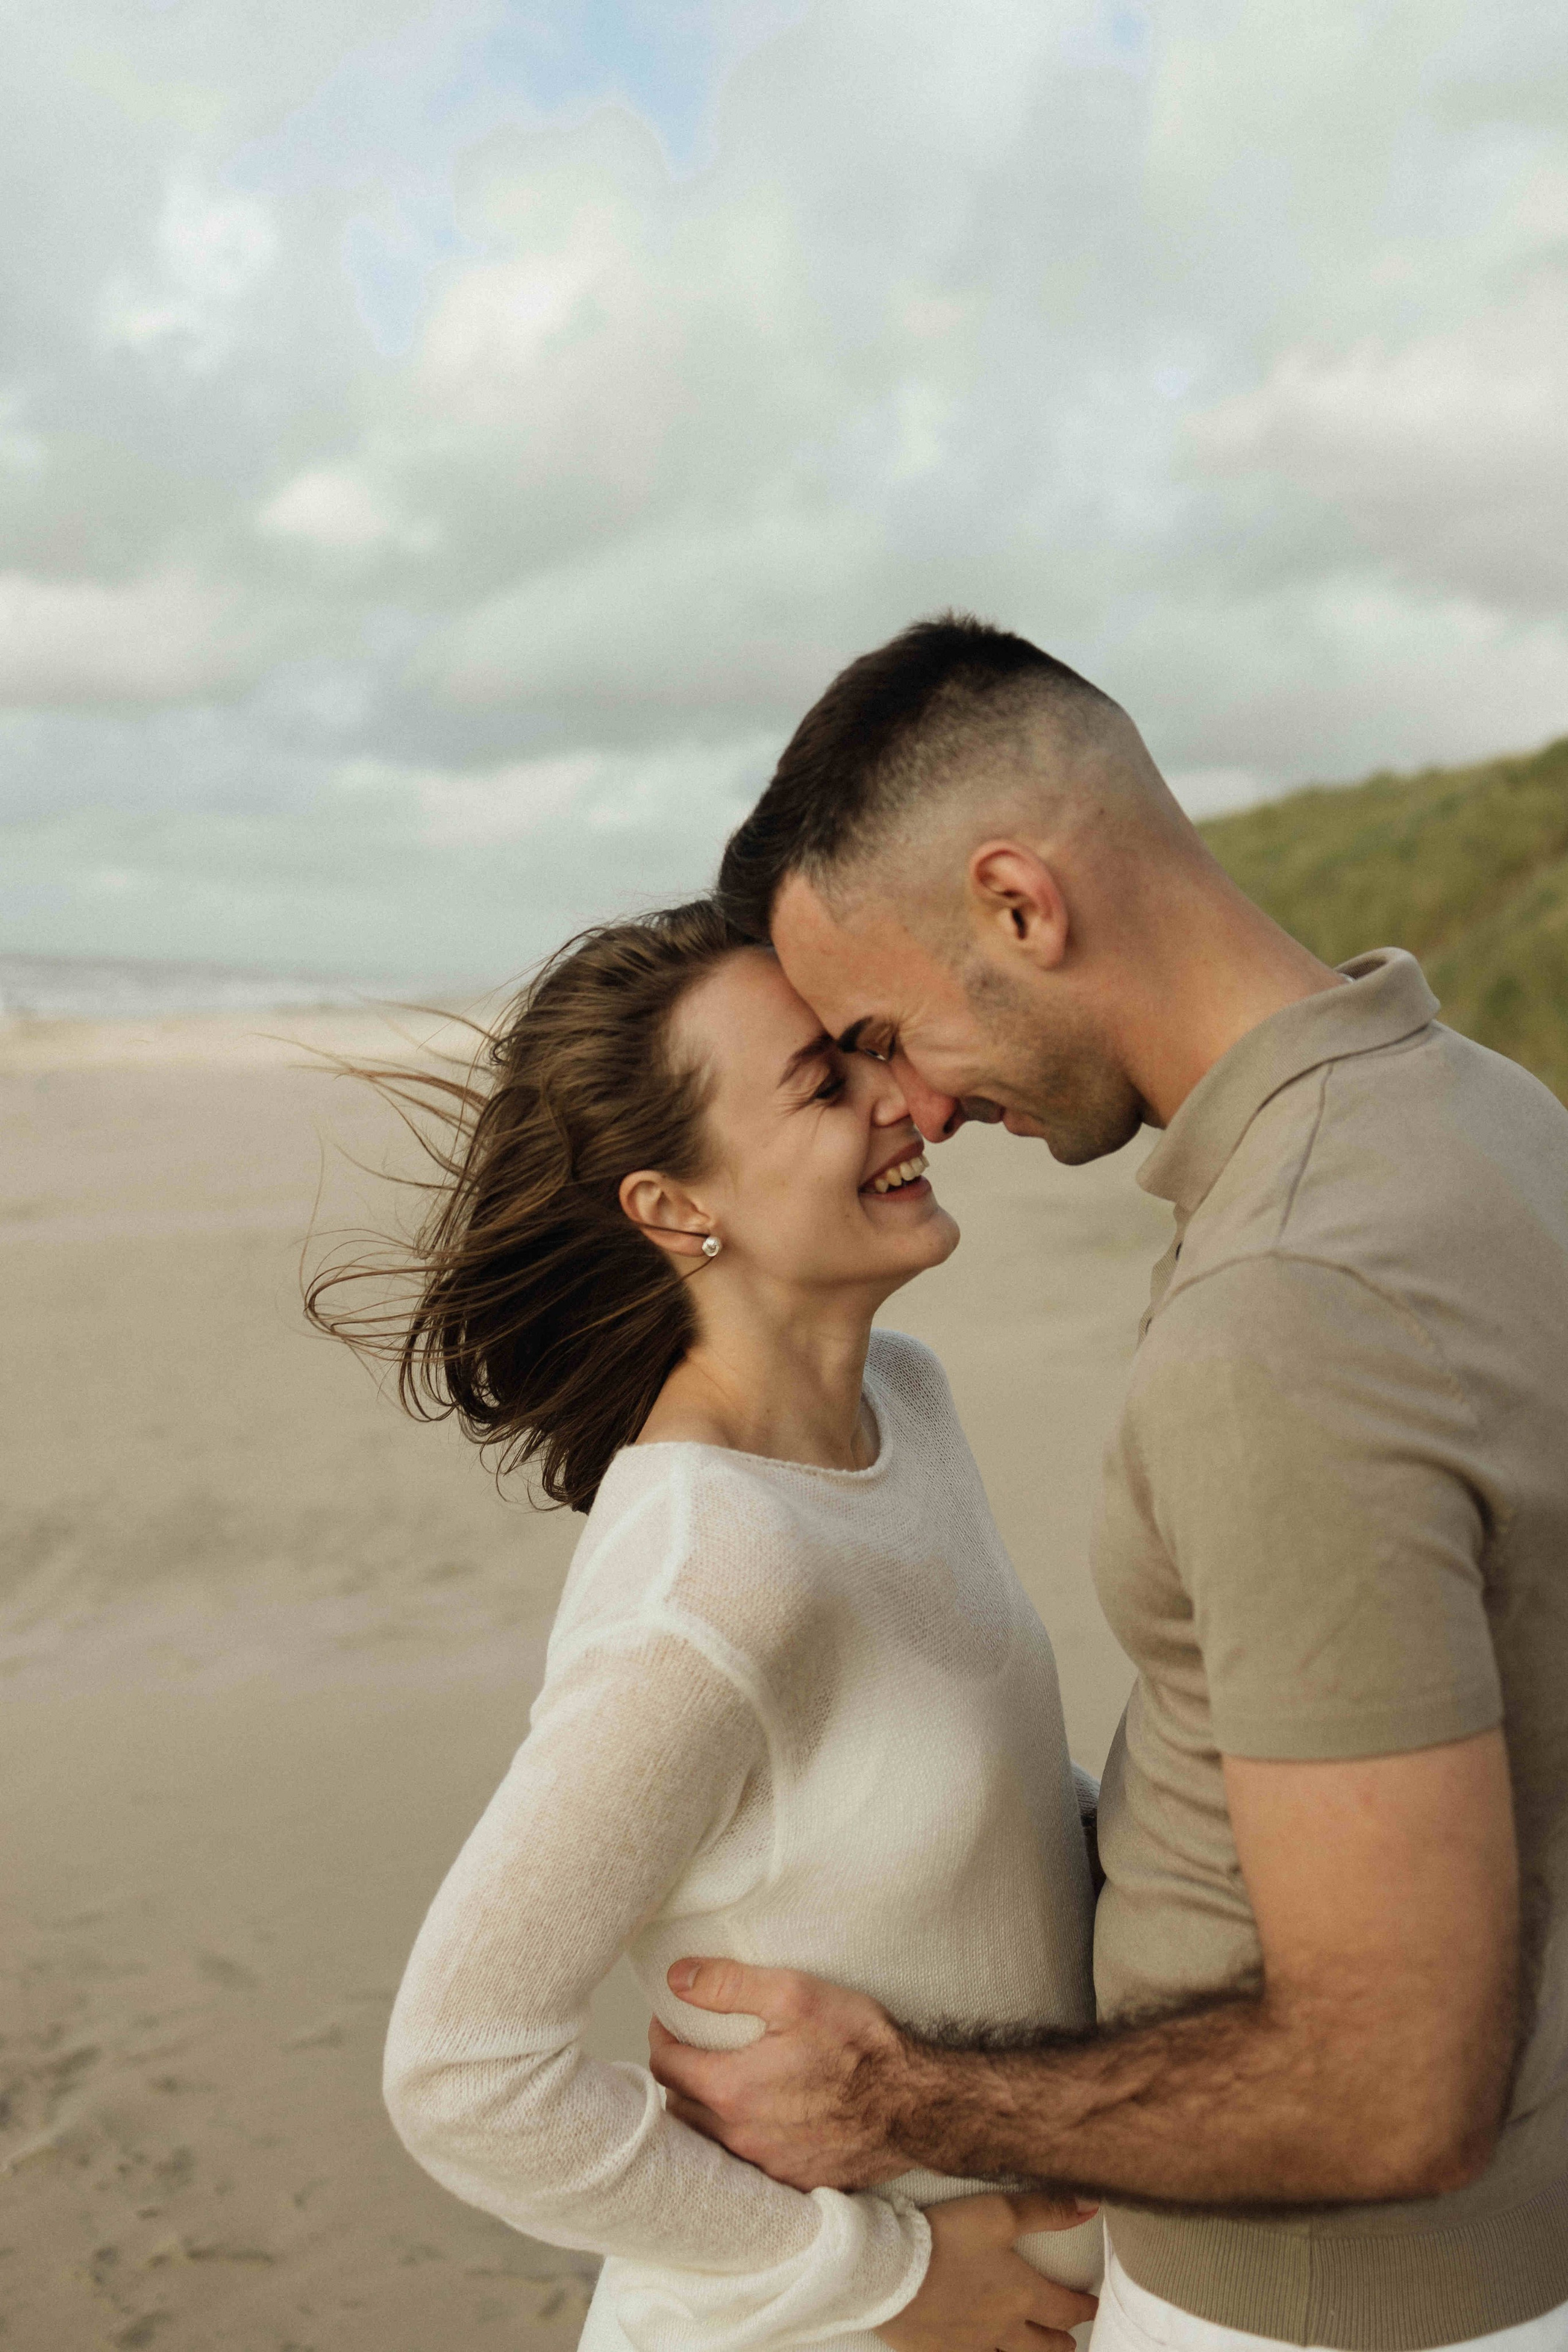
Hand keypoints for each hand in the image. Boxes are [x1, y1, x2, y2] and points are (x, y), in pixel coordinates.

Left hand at [649, 1959, 914, 2188]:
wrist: (915, 2106)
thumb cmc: (860, 2046)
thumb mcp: (795, 1994)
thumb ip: (728, 1984)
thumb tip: (675, 1978)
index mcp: (732, 2090)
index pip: (666, 2066)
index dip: (663, 2036)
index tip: (671, 2019)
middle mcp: (740, 2137)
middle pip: (679, 2108)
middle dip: (678, 2076)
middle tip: (694, 2048)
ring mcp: (766, 2167)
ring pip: (708, 2141)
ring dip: (703, 2112)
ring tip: (720, 2081)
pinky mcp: (792, 2183)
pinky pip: (744, 2165)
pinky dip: (738, 2140)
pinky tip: (758, 2118)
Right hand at [878, 2194, 1098, 2351]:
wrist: (889, 2271)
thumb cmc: (946, 2238)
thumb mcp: (998, 2213)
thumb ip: (1045, 2210)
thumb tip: (1090, 2206)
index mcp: (1021, 2295)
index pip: (1065, 2307)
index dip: (1084, 2307)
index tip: (1093, 2305)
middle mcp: (1002, 2328)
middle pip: (1042, 2344)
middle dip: (1060, 2341)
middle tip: (1070, 2339)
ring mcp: (971, 2345)